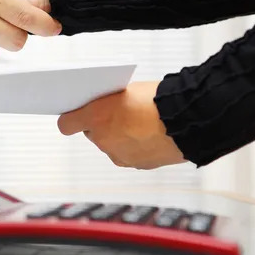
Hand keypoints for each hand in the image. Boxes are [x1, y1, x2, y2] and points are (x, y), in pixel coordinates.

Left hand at [57, 82, 185, 169]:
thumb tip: (102, 108)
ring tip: (139, 124)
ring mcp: (118, 154)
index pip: (66, 124)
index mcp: (95, 117)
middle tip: (119, 114)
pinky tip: (149, 135)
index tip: (78, 114)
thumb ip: (107, 102)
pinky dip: (134, 147)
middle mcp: (102, 139)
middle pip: (92, 134)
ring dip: (119, 137)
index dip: (72, 119)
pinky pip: (128, 154)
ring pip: (111, 145)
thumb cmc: (158, 100)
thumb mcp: (125, 90)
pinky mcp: (134, 164)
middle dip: (102, 125)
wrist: (188, 120)